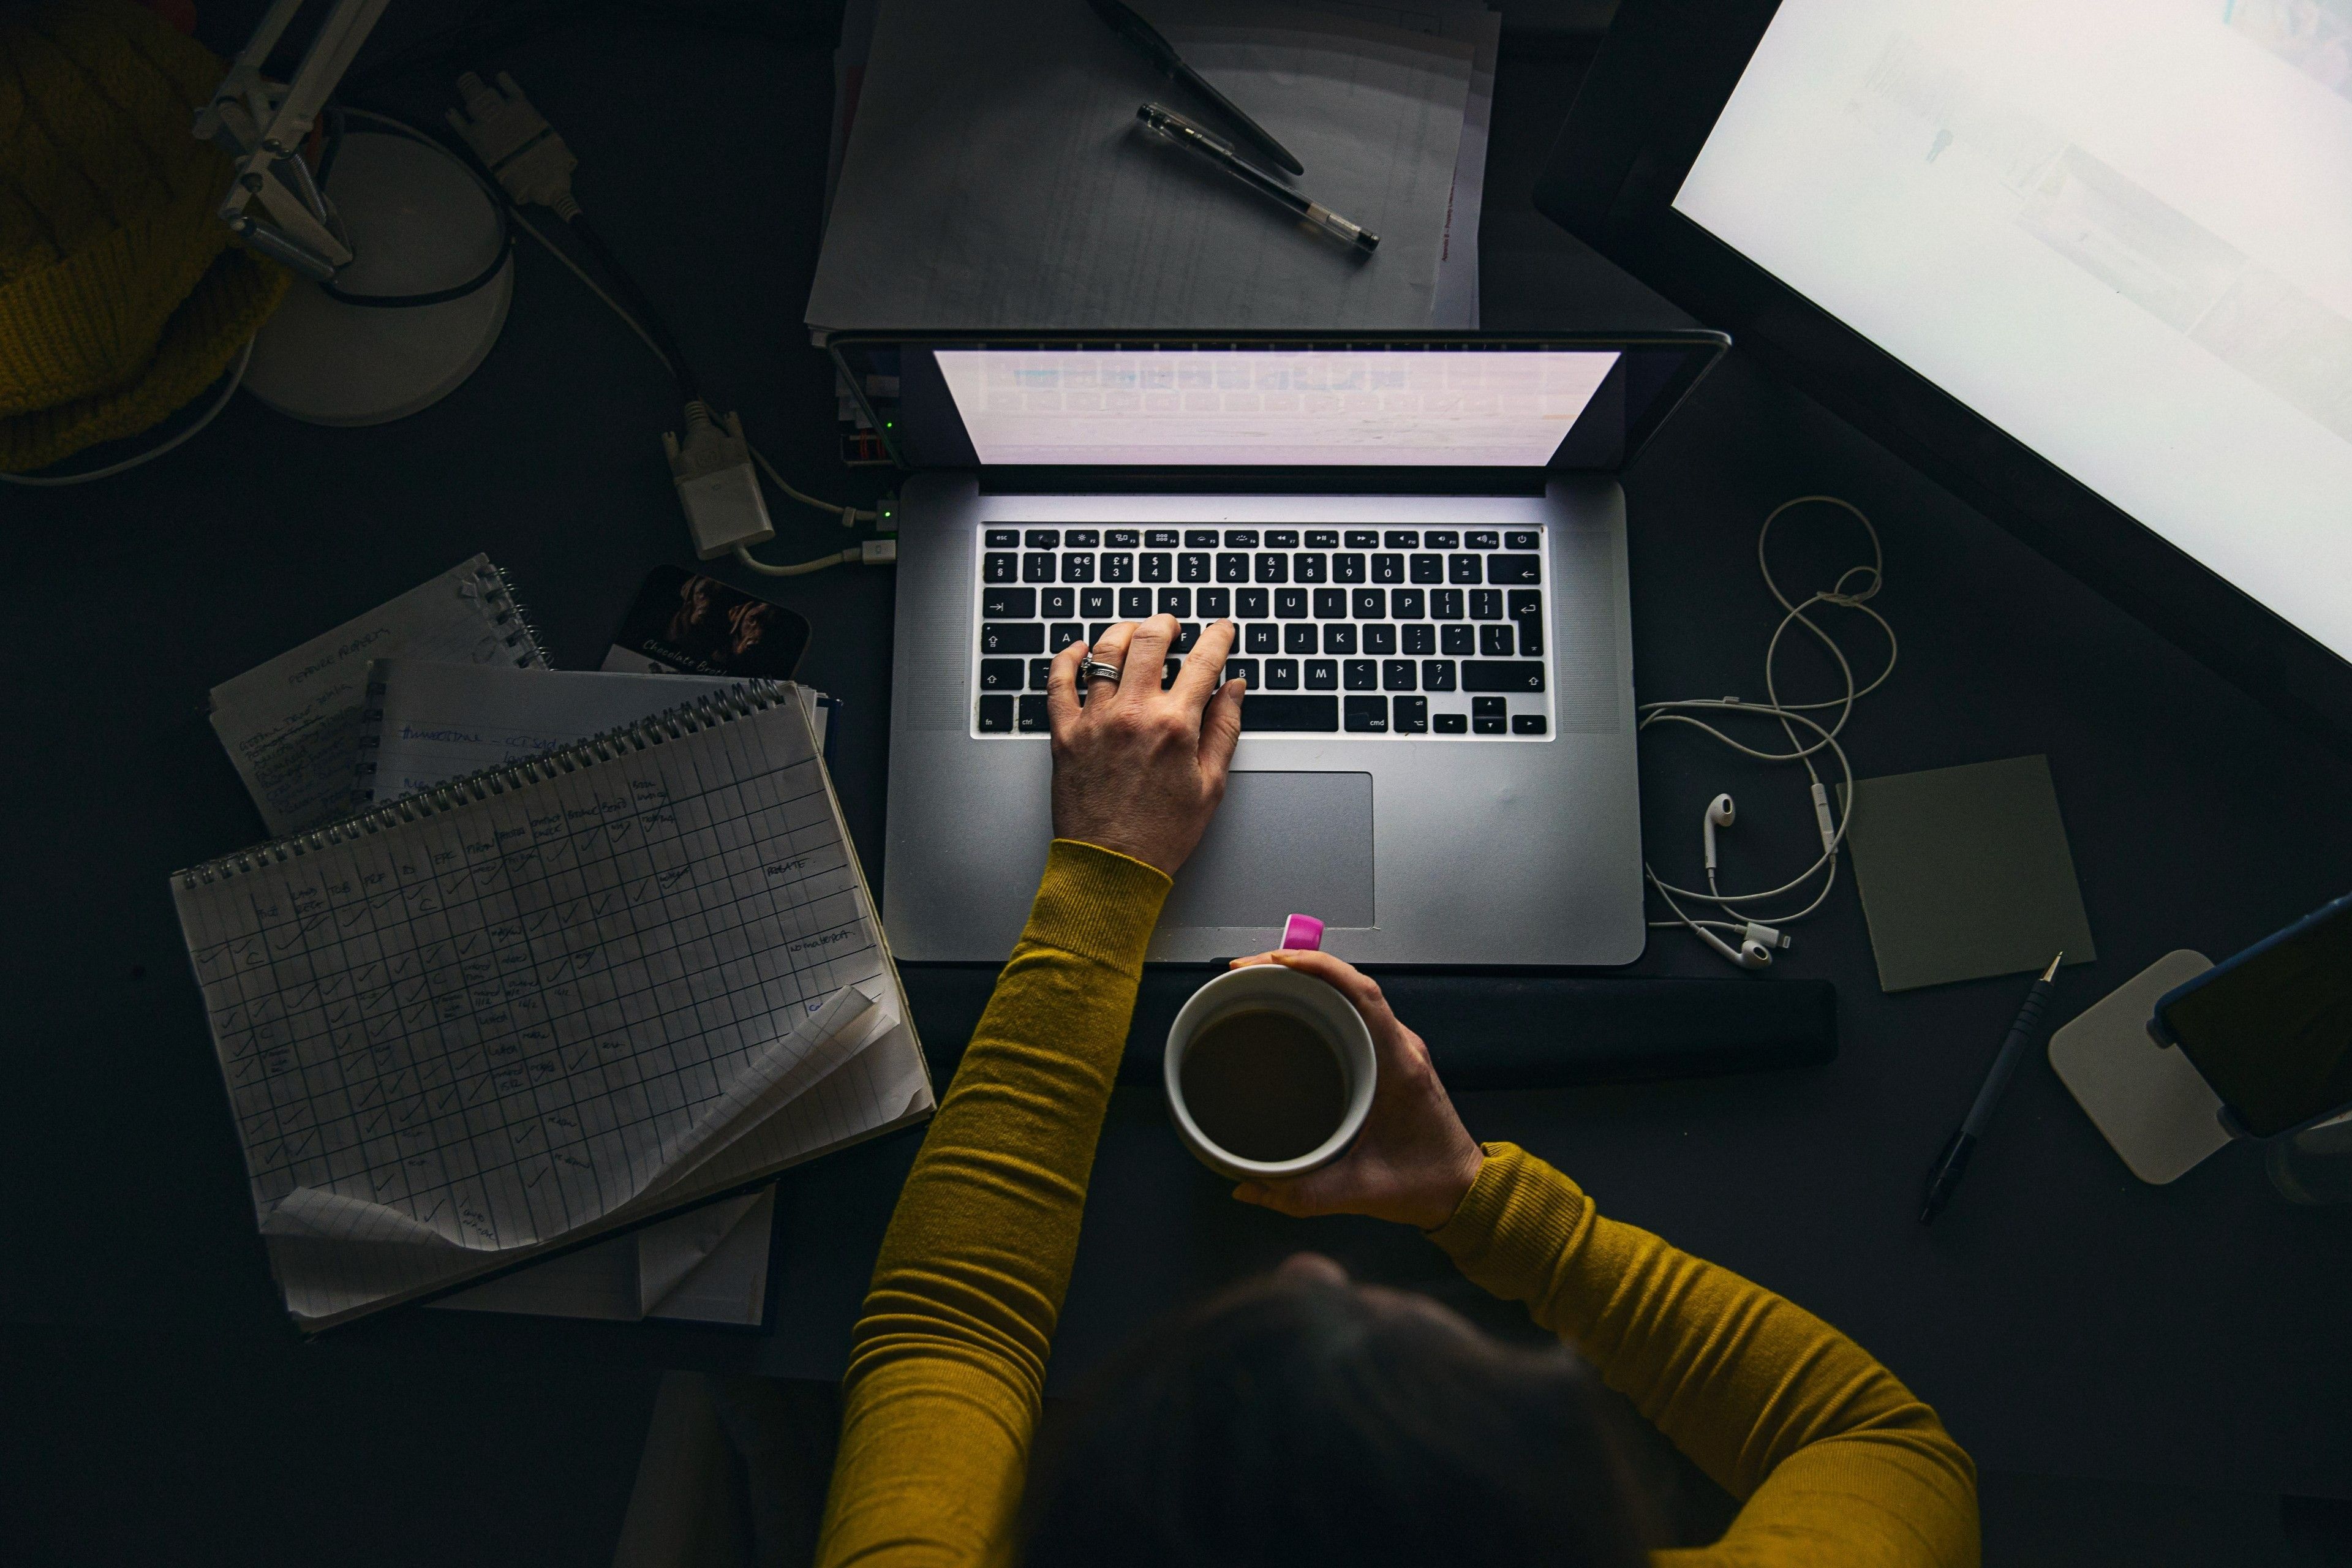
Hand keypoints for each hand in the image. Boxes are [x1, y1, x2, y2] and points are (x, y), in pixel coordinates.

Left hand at [1046, 615, 1243, 875]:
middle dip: (1166, 624)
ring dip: (1123, 632)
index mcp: (1175, 726)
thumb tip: (1234, 689)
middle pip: (1150, 641)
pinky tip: (1079, 650)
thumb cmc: (1162, 834)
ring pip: (1104, 652)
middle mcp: (1133, 714)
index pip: (1203, 661)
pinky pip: (1059, 682)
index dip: (1218, 637)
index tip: (1222, 630)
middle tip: (1172, 625)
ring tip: (1133, 632)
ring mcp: (1094, 721)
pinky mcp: (1064, 734)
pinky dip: (1068, 658)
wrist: (1112, 868)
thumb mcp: (1210, 785)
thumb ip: (1224, 729)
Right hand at [1226, 948, 1484, 1229]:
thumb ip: (1302, 1195)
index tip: (1277, 961)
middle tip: (1248, 970)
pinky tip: (1292, 1008)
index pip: (1364, 994)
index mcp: (1399, 1066)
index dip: (1320, 967)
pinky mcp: (1392, 1059)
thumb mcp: (1360, 1192)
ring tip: (1260, 980)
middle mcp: (1401, 1048)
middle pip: (1351, 984)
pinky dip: (1322, 1001)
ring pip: (1353, 995)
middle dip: (1298, 966)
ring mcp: (1398, 1050)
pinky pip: (1356, 1014)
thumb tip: (1248, 1188)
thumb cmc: (1426, 1183)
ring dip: (1309, 980)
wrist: (1464, 1191)